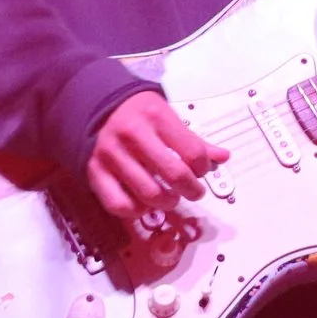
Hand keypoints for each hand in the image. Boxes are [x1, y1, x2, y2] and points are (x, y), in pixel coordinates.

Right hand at [87, 90, 229, 220]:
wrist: (96, 106)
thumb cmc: (137, 113)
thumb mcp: (167, 116)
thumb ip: (194, 140)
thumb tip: (222, 157)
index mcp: (156, 117)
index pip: (193, 152)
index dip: (204, 167)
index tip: (202, 170)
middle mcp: (133, 135)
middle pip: (174, 175)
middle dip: (192, 189)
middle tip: (195, 191)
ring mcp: (112, 155)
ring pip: (149, 193)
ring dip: (168, 202)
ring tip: (172, 197)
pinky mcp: (95, 172)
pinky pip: (118, 204)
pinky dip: (136, 211)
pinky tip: (145, 204)